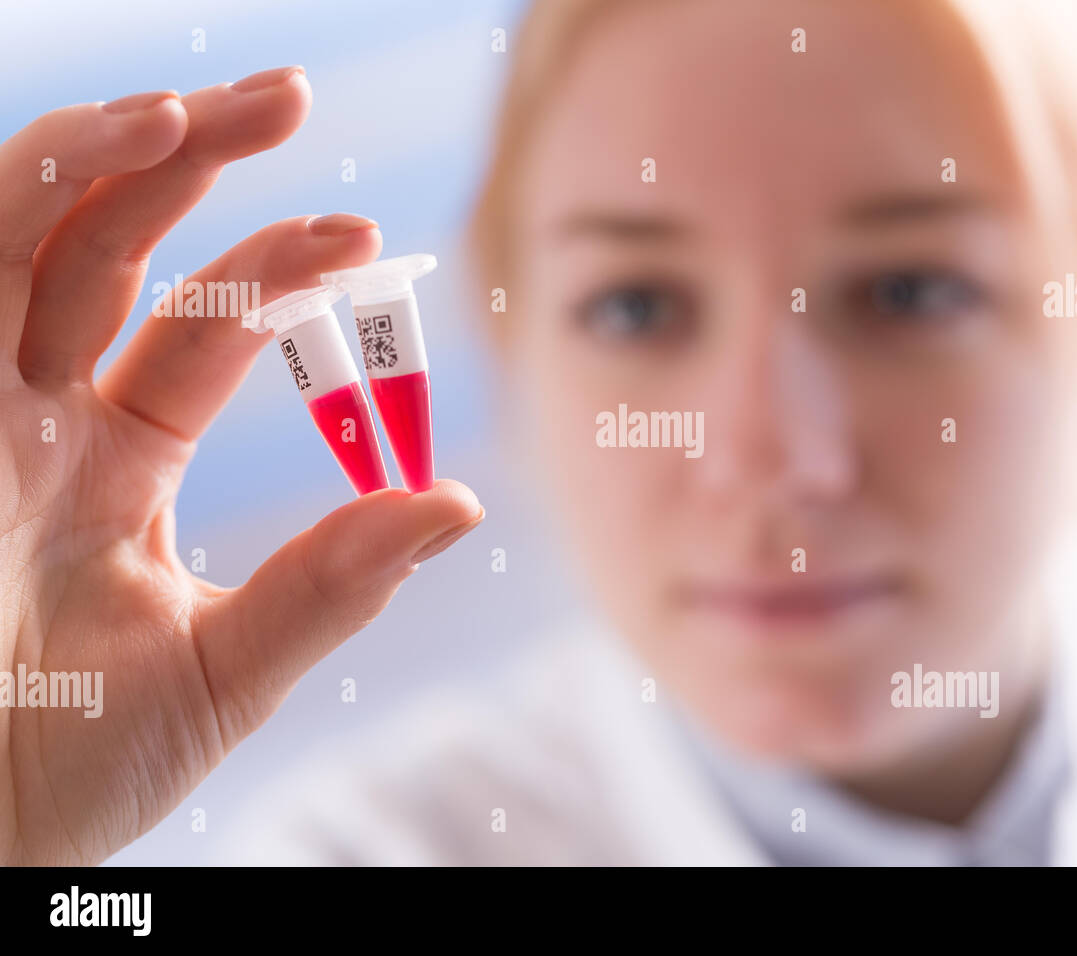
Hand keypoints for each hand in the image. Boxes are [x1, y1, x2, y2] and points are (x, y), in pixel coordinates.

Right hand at [0, 68, 482, 863]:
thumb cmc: (74, 770)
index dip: (276, 273)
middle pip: (111, 250)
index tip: (363, 241)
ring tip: (198, 108)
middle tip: (286, 96)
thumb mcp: (222, 669)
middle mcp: (34, 417)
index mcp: (112, 464)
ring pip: (25, 235)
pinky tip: (105, 146)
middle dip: (192, 165)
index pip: (199, 331)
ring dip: (102, 157)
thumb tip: (458, 502)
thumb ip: (330, 583)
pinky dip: (23, 194)